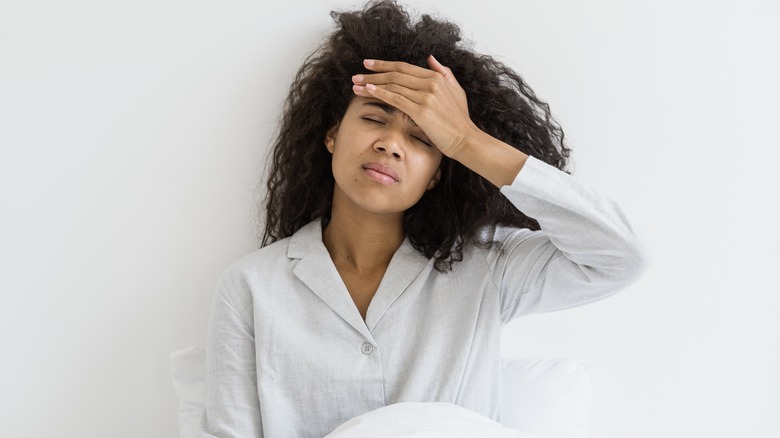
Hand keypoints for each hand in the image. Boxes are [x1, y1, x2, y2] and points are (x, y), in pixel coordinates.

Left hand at [351, 56, 481, 158]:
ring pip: (392, 86)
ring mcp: (426, 96)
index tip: (369, 64)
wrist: (466, 139)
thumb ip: (444, 73)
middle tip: (356, 75)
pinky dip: (380, 94)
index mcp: (437, 77)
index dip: (384, 65)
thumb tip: (430, 58)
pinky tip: (367, 91)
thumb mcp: (456, 90)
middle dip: (373, 74)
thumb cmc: (460, 120)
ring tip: (356, 85)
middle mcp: (431, 83)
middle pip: (395, 74)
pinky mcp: (421, 111)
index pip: (404, 67)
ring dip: (371, 85)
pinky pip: (396, 99)